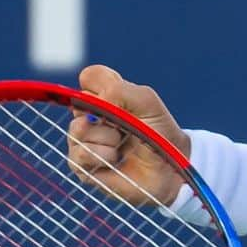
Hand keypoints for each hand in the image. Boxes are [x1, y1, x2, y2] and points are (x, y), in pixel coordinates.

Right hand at [66, 63, 190, 206]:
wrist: (169, 169)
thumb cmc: (160, 134)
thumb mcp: (148, 103)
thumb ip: (121, 91)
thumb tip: (92, 101)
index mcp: (108, 96)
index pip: (90, 77)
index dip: (102, 87)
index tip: (120, 100)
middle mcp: (92, 115)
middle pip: (79, 103)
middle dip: (106, 114)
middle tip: (124, 125)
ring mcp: (84, 139)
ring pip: (77, 129)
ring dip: (106, 137)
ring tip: (122, 144)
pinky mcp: (82, 165)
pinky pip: (78, 154)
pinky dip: (101, 156)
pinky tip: (115, 158)